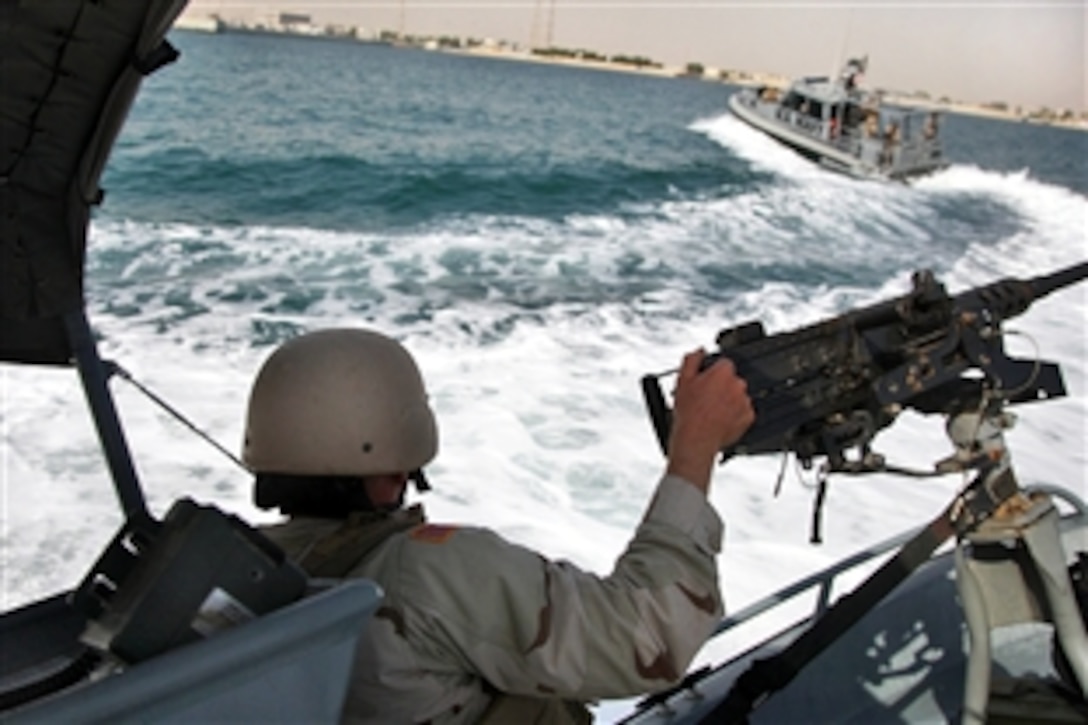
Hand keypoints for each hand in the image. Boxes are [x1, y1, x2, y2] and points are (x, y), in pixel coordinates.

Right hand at [666, 350, 753, 492]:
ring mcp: (745, 402)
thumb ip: (692, 359)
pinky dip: (734, 414)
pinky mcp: (748, 417)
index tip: (706, 382)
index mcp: (723, 372)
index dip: (712, 373)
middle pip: (731, 380)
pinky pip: (742, 411)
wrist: (696, 440)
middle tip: (706, 399)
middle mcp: (738, 385)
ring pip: (737, 396)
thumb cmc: (689, 413)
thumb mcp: (682, 380)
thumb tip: (700, 351)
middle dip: (721, 386)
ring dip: (728, 400)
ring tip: (712, 411)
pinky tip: (719, 419)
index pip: (723, 364)